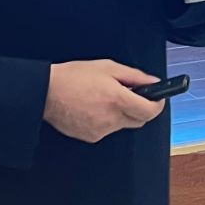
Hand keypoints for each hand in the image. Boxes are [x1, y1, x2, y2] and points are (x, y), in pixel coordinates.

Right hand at [43, 60, 164, 143]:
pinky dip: (106, 120)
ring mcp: (101, 130)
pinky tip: (93, 108)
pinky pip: (108, 130)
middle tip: (130, 94)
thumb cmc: (73, 77)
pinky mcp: (91, 137)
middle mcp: (111, 118)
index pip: (150, 111)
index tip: (158, 98)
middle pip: (139, 120)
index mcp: (117, 99)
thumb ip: (134, 75)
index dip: (157, 104)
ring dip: (121, 113)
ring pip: (123, 125)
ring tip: (104, 98)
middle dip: (139, 108)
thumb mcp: (107, 67)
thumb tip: (153, 81)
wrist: (46, 93)